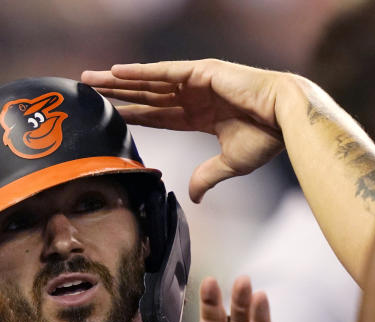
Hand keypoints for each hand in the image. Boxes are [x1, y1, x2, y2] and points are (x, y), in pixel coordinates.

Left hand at [81, 60, 285, 202]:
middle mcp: (194, 96)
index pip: (156, 116)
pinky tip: (116, 72)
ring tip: (90, 80)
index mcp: (199, 116)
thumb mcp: (230, 164)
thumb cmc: (267, 138)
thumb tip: (194, 197)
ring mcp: (196, 81)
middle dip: (116, 95)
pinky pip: (164, 72)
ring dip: (118, 80)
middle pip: (145, 96)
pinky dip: (140, 71)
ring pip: (147, 82)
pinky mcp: (201, 72)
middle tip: (87, 93)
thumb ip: (207, 177)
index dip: (132, 116)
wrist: (287, 119)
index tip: (109, 118)